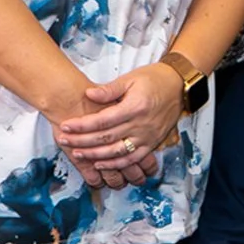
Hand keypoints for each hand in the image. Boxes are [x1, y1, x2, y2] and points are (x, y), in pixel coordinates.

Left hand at [56, 62, 183, 186]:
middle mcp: (141, 124)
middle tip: (64, 140)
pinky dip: (116, 164)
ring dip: (95, 155)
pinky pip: (132, 159)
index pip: (102, 120)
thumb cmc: (154, 80)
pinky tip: (100, 164)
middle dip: (82, 141)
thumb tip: (88, 94)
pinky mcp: (152, 144)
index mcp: (134, 107)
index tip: (66, 125)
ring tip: (77, 153)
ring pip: (117, 152)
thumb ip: (109, 89)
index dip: (82, 125)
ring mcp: (147, 137)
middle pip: (106, 138)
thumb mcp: (130, 78)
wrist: (180, 87)